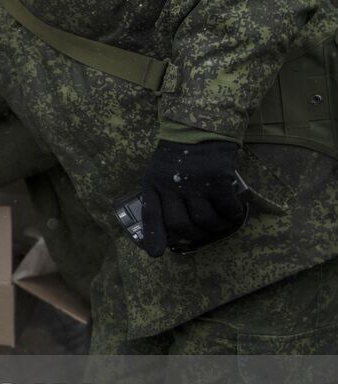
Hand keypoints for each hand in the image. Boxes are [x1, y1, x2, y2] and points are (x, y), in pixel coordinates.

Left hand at [139, 140, 248, 257]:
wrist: (200, 129)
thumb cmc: (178, 156)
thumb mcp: (159, 172)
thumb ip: (161, 195)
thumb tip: (170, 227)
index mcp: (153, 183)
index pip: (150, 214)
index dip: (153, 236)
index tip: (156, 253)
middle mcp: (172, 185)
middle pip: (180, 223)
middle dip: (191, 235)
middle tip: (200, 235)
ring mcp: (196, 183)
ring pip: (204, 219)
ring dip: (214, 228)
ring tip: (218, 226)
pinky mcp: (219, 180)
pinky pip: (226, 208)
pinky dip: (231, 216)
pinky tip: (232, 214)